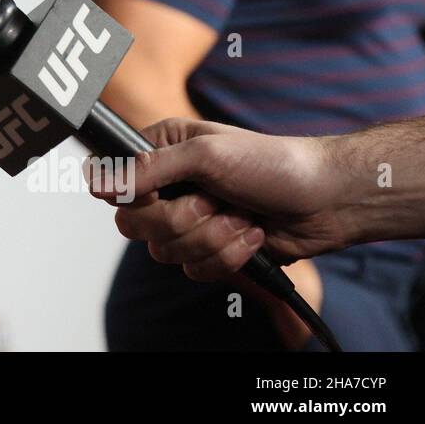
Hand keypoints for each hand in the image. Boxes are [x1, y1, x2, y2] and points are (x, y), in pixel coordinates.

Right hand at [89, 117, 346, 278]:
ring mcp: (188, 221)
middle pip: (134, 225)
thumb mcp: (206, 155)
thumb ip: (149, 168)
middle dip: (182, 221)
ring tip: (241, 217)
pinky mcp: (210, 250)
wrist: (325, 200)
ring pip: (166, 252)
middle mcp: (167, 187)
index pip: (114, 183)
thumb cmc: (273, 164)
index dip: (135, 196)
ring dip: (213, 239)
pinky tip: (251, 234)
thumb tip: (99, 180)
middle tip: (213, 202)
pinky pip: (195, 271)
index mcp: (159, 153)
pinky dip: (228, 256)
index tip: (163, 192)